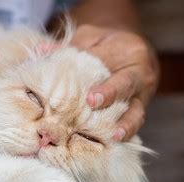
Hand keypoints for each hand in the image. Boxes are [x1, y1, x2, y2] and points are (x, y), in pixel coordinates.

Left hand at [71, 24, 158, 141]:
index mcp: (128, 50)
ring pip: (138, 109)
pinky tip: (115, 141)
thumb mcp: (91, 38)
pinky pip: (136, 120)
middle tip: (92, 104)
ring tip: (116, 135)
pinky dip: (127, 131)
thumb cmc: (107, 44)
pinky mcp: (140, 108)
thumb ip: (70, 46)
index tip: (88, 93)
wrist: (132, 50)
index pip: (110, 61)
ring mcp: (142, 94)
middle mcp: (141, 72)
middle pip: (127, 84)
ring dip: (127, 124)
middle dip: (111, 94)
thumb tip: (41, 51)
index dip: (95, 75)